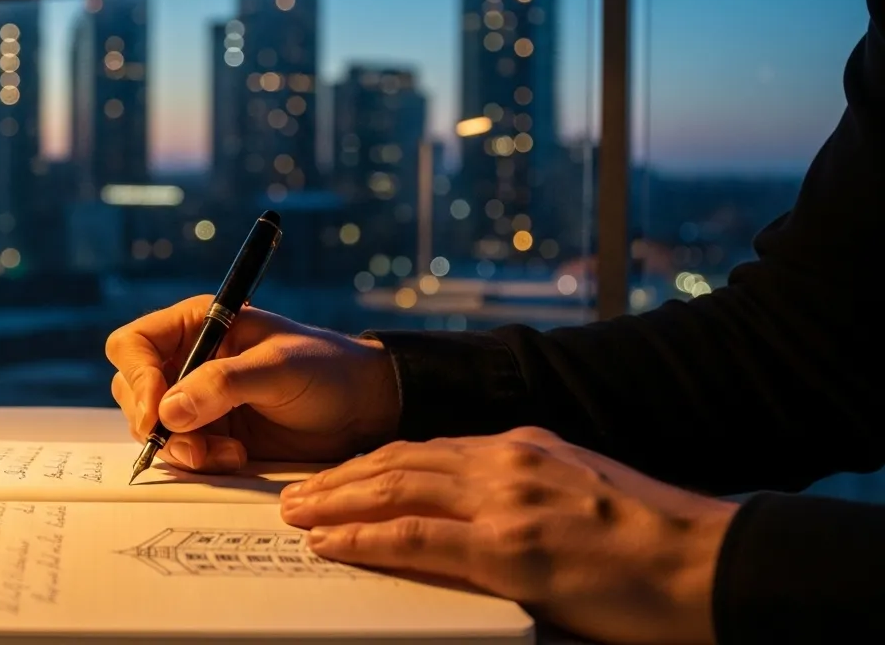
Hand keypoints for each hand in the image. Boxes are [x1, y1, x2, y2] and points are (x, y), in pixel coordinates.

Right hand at [105, 294, 400, 472]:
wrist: (363, 409)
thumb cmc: (327, 370)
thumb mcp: (278, 368)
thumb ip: (224, 383)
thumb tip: (169, 410)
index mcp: (199, 325)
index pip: (134, 345)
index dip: (137, 379)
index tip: (158, 414)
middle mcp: (189, 360)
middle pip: (133, 391)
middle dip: (156, 423)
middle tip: (194, 444)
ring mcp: (196, 400)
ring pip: (153, 428)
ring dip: (182, 448)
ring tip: (229, 453)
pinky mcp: (210, 434)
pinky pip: (180, 453)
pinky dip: (199, 462)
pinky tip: (236, 458)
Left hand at [279, 427, 739, 644]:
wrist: (709, 560)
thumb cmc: (655, 540)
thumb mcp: (582, 489)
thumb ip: (527, 490)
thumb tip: (487, 512)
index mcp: (523, 445)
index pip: (427, 449)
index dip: (374, 464)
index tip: (340, 476)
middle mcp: (505, 461)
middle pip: (399, 462)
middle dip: (341, 479)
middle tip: (297, 493)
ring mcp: (504, 502)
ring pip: (395, 490)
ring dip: (337, 503)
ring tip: (299, 514)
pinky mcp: (507, 548)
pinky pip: (414, 538)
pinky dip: (365, 538)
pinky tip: (334, 543)